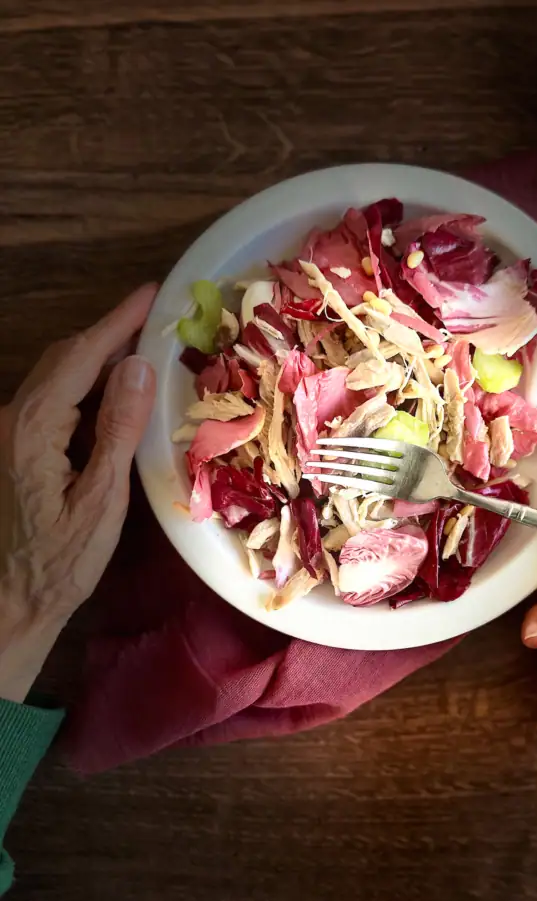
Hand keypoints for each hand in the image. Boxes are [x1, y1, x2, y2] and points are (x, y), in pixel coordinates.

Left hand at [0, 285, 156, 701]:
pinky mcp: (11, 451)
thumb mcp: (101, 502)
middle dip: (109, 333)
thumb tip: (138, 367)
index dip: (118, 321)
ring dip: (96, 357)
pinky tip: (110, 393)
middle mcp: (12, 421)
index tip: (154, 294)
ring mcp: (7, 435)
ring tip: (141, 349)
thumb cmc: (59, 564)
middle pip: (63, 359)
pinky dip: (83, 384)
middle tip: (156, 319)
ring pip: (54, 378)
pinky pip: (49, 400)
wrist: (7, 604)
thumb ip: (118, 431)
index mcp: (33, 430)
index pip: (81, 358)